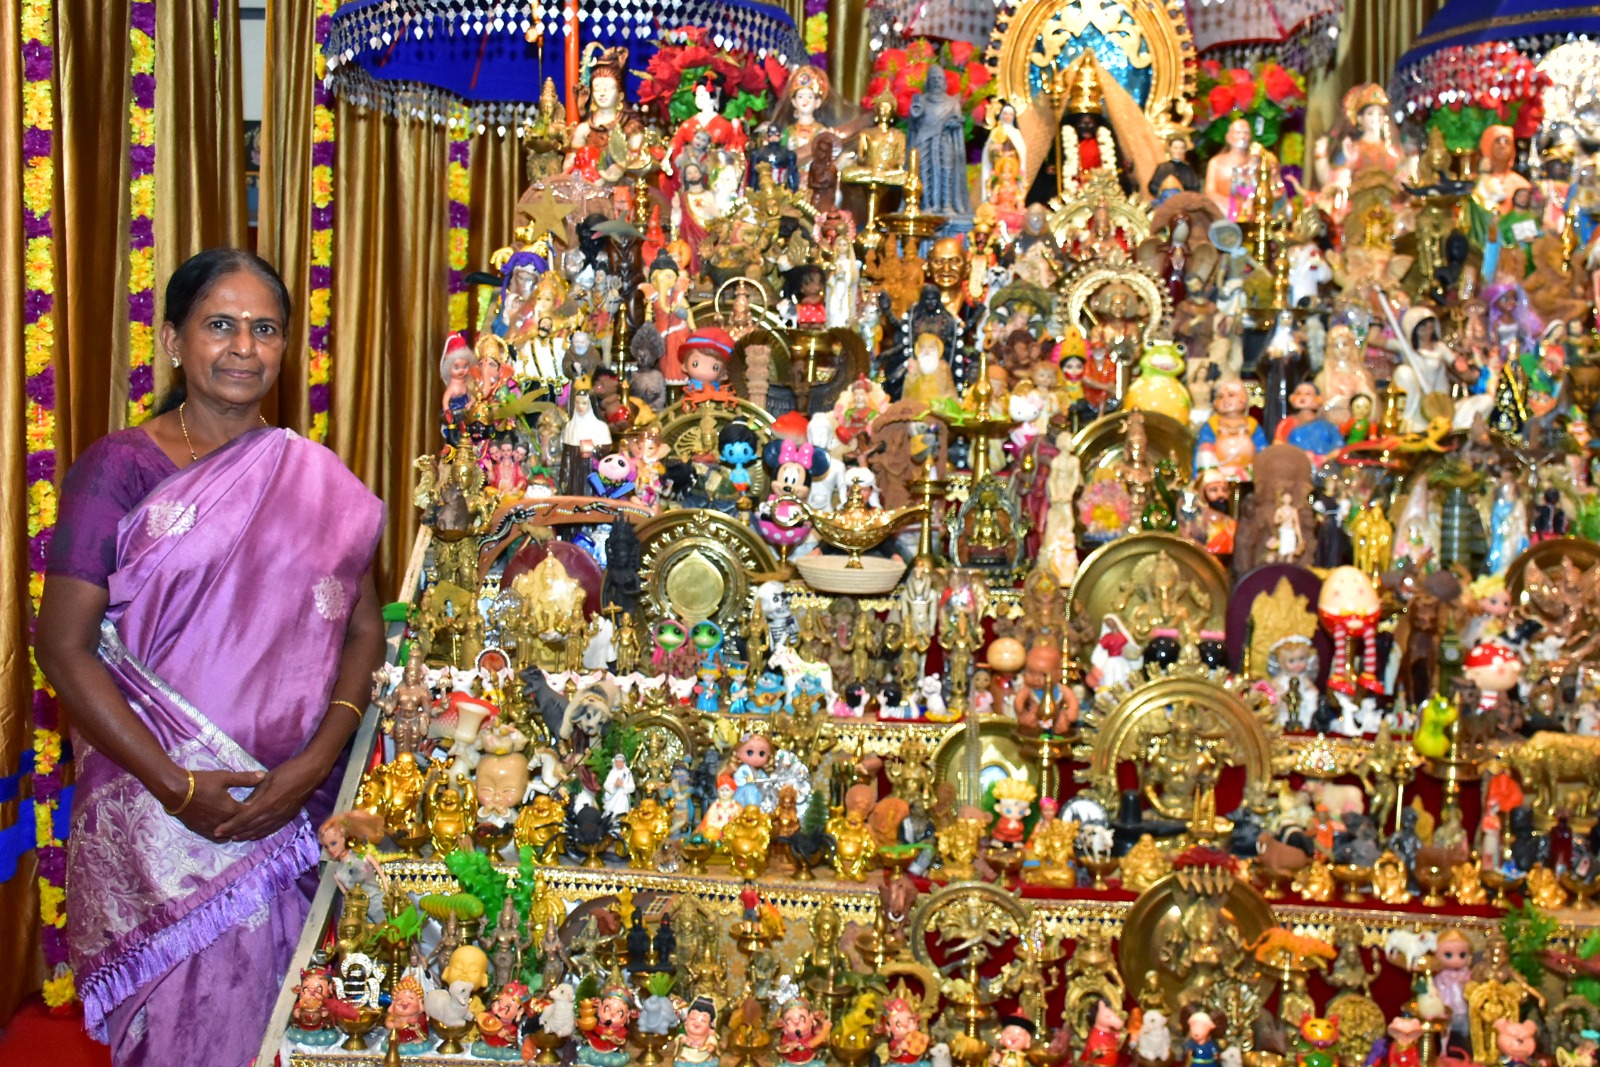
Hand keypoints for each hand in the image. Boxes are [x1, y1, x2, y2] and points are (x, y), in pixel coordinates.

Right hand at [175, 768, 263, 840]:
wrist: (175, 791)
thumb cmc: (201, 782)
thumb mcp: (224, 777)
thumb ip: (245, 779)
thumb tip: (263, 776)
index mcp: (232, 810)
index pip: (251, 815)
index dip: (258, 811)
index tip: (262, 806)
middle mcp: (223, 823)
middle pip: (241, 828)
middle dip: (248, 823)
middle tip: (254, 817)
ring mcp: (211, 829)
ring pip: (229, 835)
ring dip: (236, 831)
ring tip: (240, 824)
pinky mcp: (200, 831)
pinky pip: (216, 838)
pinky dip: (223, 835)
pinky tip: (226, 828)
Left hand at [214, 752, 328, 841]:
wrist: (311, 772)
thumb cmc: (288, 771)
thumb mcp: (267, 778)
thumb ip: (255, 793)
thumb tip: (243, 805)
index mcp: (268, 802)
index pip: (244, 818)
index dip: (230, 826)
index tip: (218, 830)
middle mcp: (274, 813)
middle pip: (251, 827)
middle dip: (235, 832)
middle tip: (221, 836)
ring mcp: (282, 817)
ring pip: (261, 830)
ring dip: (247, 835)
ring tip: (234, 838)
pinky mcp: (288, 817)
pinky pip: (272, 829)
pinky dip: (261, 834)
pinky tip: (254, 836)